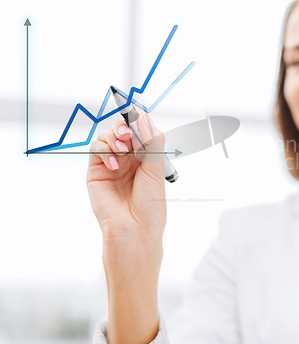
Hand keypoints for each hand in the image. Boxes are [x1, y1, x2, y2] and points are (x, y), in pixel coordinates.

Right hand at [87, 112, 166, 245]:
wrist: (134, 228)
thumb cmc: (150, 205)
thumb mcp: (156, 168)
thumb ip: (152, 141)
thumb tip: (145, 118)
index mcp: (147, 156)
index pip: (141, 130)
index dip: (139, 121)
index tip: (139, 115)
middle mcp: (130, 158)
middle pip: (123, 129)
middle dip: (125, 126)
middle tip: (129, 134)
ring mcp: (112, 163)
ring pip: (108, 136)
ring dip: (115, 137)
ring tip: (123, 152)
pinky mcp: (96, 171)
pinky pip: (96, 148)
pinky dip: (104, 150)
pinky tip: (114, 164)